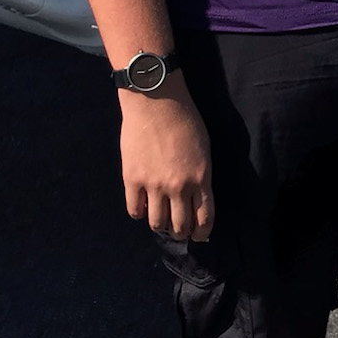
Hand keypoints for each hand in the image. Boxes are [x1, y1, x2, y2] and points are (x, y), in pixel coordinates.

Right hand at [119, 81, 213, 241]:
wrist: (157, 101)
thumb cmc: (185, 119)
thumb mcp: (204, 149)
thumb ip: (201, 175)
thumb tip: (196, 196)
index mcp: (201, 178)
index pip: (204, 218)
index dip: (202, 232)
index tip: (199, 236)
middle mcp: (179, 186)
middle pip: (180, 226)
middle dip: (181, 233)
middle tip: (179, 231)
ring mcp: (154, 185)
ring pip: (156, 223)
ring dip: (160, 226)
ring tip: (161, 220)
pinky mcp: (132, 179)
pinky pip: (134, 210)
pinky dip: (139, 213)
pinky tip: (143, 206)